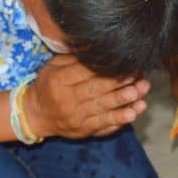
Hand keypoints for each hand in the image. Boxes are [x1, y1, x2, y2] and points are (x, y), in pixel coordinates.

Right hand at [23, 55, 150, 138]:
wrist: (36, 115)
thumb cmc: (49, 86)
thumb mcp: (53, 67)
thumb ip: (74, 59)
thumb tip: (97, 46)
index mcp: (58, 81)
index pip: (84, 73)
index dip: (106, 68)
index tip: (125, 62)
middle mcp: (67, 100)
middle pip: (96, 91)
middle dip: (120, 84)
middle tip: (138, 77)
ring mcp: (76, 118)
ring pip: (103, 109)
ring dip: (124, 101)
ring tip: (140, 93)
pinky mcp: (84, 131)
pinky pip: (104, 125)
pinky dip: (120, 119)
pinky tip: (134, 113)